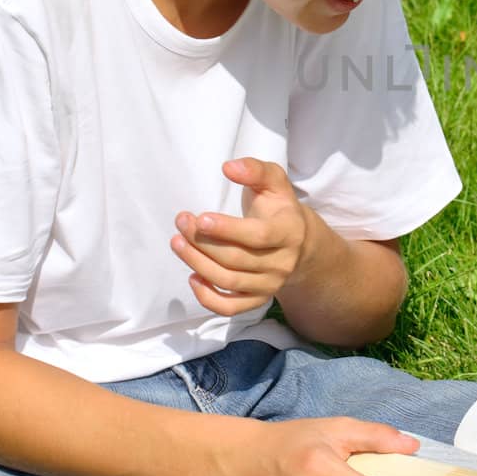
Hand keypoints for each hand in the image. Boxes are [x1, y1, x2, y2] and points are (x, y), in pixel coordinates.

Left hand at [172, 158, 310, 315]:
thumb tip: (229, 167)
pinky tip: (192, 277)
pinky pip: (230, 308)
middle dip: (203, 242)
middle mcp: (283, 262)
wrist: (298, 242)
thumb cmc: (278, 208)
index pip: (258, 236)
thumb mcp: (274, 182)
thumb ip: (255, 170)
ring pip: (229, 281)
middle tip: (182, 222)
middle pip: (237, 259)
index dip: (228, 230)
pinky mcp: (257, 299)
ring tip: (177, 243)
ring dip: (198, 264)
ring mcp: (270, 284)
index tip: (200, 218)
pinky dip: (207, 298)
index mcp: (289, 231)